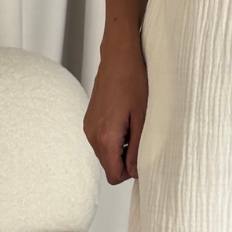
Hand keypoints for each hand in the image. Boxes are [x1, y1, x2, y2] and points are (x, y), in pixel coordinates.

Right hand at [84, 38, 148, 183]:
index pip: (114, 175)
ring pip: (106, 153)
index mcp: (105, 137)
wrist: (118, 57)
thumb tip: (136, 171)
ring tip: (134, 125)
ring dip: (121, 147)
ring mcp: (88, 127)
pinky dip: (115, 137)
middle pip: (109, 166)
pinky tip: (125, 119)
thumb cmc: (133, 81)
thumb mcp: (143, 118)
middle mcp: (92, 134)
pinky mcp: (89, 120)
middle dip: (127, 159)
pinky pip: (102, 140)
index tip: (143, 156)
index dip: (131, 171)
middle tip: (142, 137)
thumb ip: (138, 148)